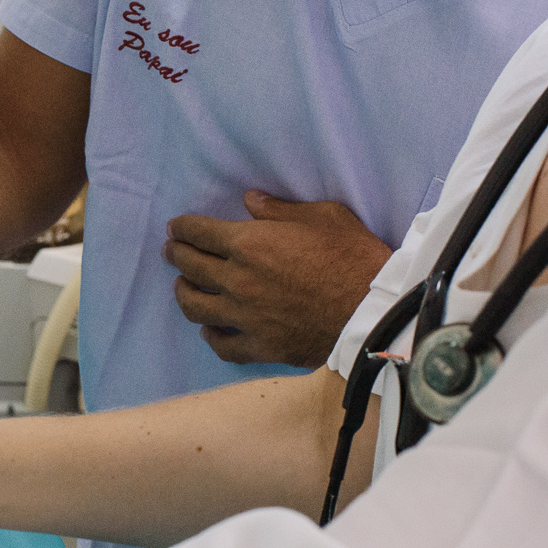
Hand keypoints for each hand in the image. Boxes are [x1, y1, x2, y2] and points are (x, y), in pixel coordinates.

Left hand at [164, 191, 392, 368]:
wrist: (375, 311)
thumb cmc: (353, 257)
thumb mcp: (322, 216)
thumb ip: (279, 209)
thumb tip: (250, 201)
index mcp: (249, 244)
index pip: (199, 232)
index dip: (182, 228)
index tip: (176, 227)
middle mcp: (238, 281)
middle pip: (190, 266)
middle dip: (176, 254)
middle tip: (172, 250)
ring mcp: (245, 317)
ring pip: (195, 307)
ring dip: (184, 293)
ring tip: (183, 286)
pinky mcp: (260, 346)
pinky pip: (222, 345)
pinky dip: (211, 336)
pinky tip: (210, 330)